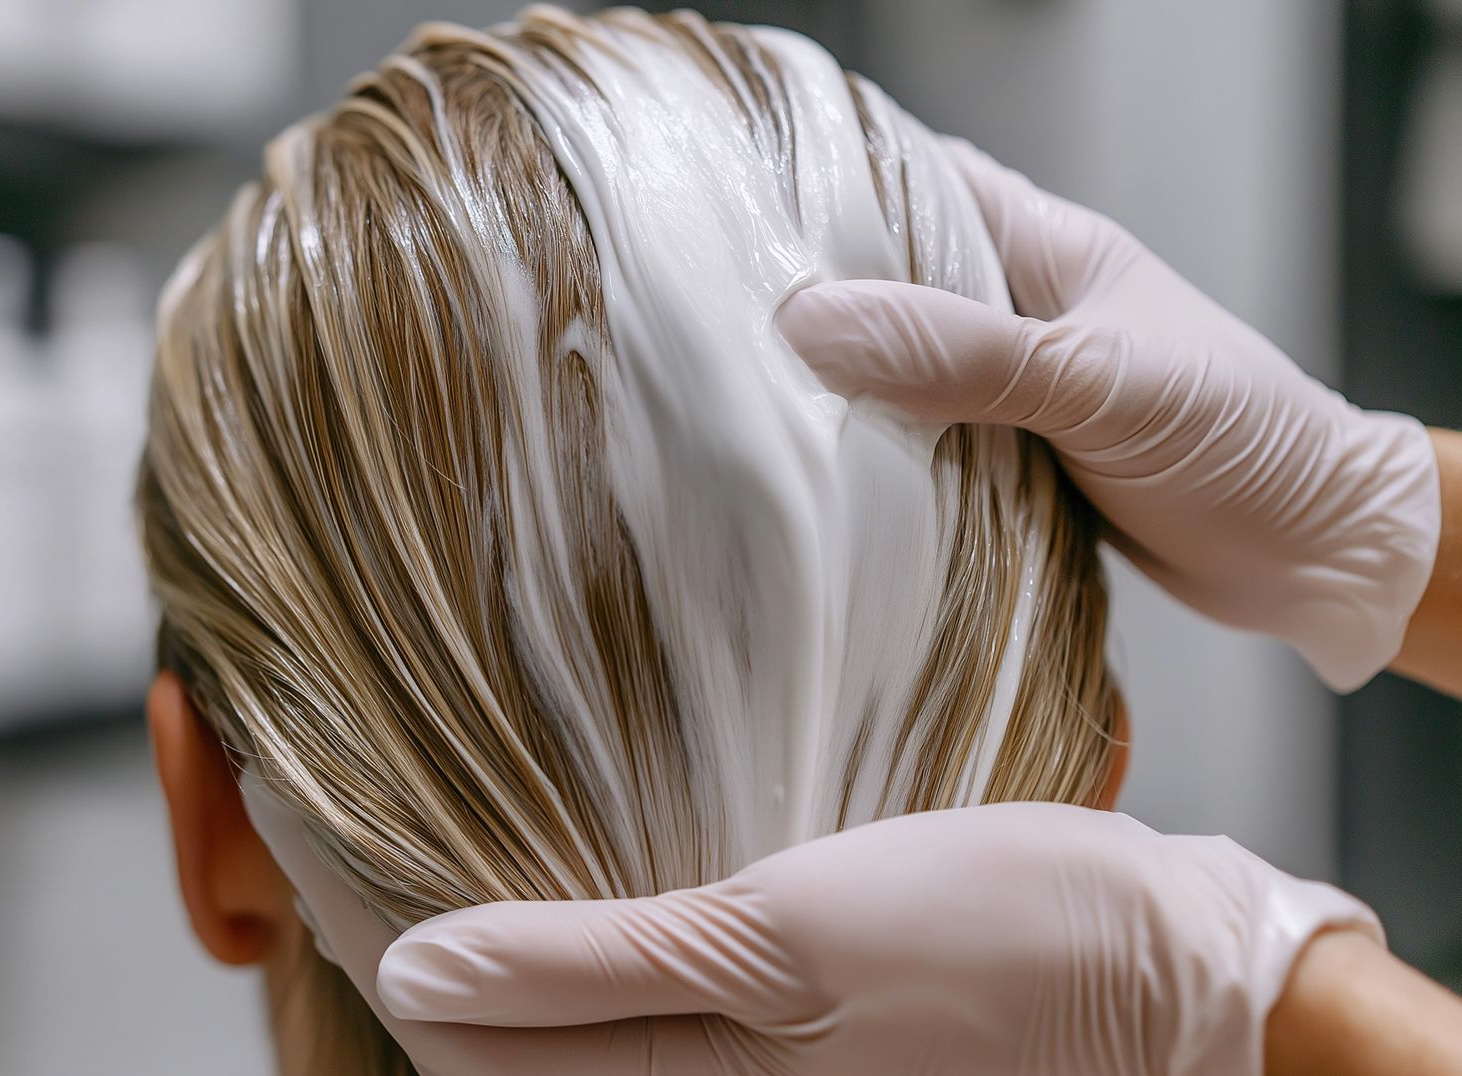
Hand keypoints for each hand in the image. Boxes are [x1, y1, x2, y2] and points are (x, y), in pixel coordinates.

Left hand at [378, 803, 1379, 1075]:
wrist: (1185, 982)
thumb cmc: (1005, 948)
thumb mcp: (783, 937)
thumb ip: (594, 968)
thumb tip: (417, 976)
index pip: (475, 1055)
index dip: (390, 962)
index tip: (326, 852)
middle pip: (521, 1048)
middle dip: (437, 955)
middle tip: (372, 831)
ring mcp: (760, 1069)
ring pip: (588, 1026)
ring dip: (519, 946)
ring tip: (459, 836)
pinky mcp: (804, 1034)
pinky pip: (666, 1008)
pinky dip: (603, 947)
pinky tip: (595, 872)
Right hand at [774, 140, 1442, 691]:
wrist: (1314, 553)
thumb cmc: (1237, 440)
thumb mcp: (1093, 384)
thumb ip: (959, 352)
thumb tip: (811, 323)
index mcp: (1039, 247)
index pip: (909, 183)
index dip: (824, 191)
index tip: (735, 222)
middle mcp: (1015, 308)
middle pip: (883, 284)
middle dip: (808, 304)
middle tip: (714, 331)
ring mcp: (1007, 387)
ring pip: (891, 371)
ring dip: (837, 394)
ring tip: (744, 405)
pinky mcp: (1006, 460)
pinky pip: (917, 445)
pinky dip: (875, 460)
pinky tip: (821, 478)